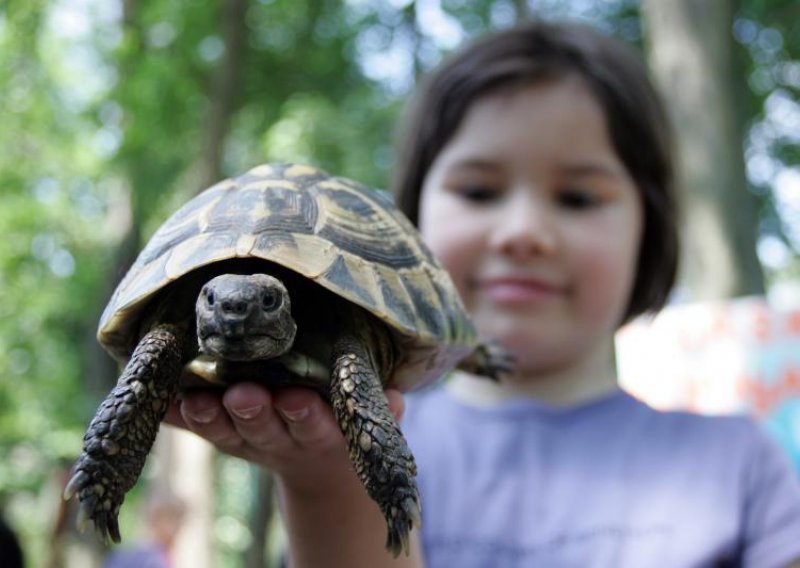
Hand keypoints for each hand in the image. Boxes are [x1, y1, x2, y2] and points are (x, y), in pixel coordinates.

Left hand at [162, 383, 405, 491]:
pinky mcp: (225, 435)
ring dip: (211, 416)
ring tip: (196, 399)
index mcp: (322, 432)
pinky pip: (199, 428)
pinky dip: (181, 418)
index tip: (295, 400)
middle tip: (241, 393)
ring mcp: (250, 439)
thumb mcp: (372, 421)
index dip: (304, 415)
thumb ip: (386, 409)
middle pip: (265, 427)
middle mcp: (283, 438)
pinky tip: (165, 403)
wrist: (321, 464)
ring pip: (228, 430)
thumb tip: (395, 397)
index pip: (314, 425)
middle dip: (253, 411)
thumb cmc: (348, 422)